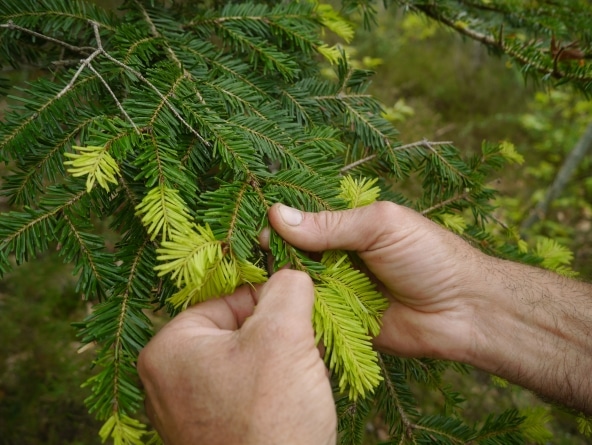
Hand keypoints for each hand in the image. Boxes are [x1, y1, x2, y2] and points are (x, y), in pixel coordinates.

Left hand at [138, 270, 336, 444]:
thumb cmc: (270, 420)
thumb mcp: (284, 336)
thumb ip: (288, 288)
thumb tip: (291, 272)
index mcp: (168, 347)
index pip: (228, 298)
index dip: (270, 303)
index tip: (298, 319)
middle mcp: (166, 379)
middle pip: (236, 329)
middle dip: (276, 336)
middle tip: (299, 357)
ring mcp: (186, 410)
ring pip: (244, 360)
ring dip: (277, 364)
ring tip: (295, 385)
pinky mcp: (209, 433)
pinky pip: (242, 392)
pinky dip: (269, 391)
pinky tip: (287, 406)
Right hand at [266, 202, 484, 362]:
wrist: (463, 311)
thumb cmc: (429, 257)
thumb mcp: (381, 226)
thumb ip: (330, 224)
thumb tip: (276, 215)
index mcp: (346, 227)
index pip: (301, 222)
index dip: (275, 226)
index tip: (247, 232)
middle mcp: (336, 258)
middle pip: (292, 256)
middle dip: (271, 260)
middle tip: (243, 266)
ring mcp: (337, 291)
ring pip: (296, 288)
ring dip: (279, 289)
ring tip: (247, 291)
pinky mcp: (340, 324)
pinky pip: (310, 319)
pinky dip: (294, 317)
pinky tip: (269, 316)